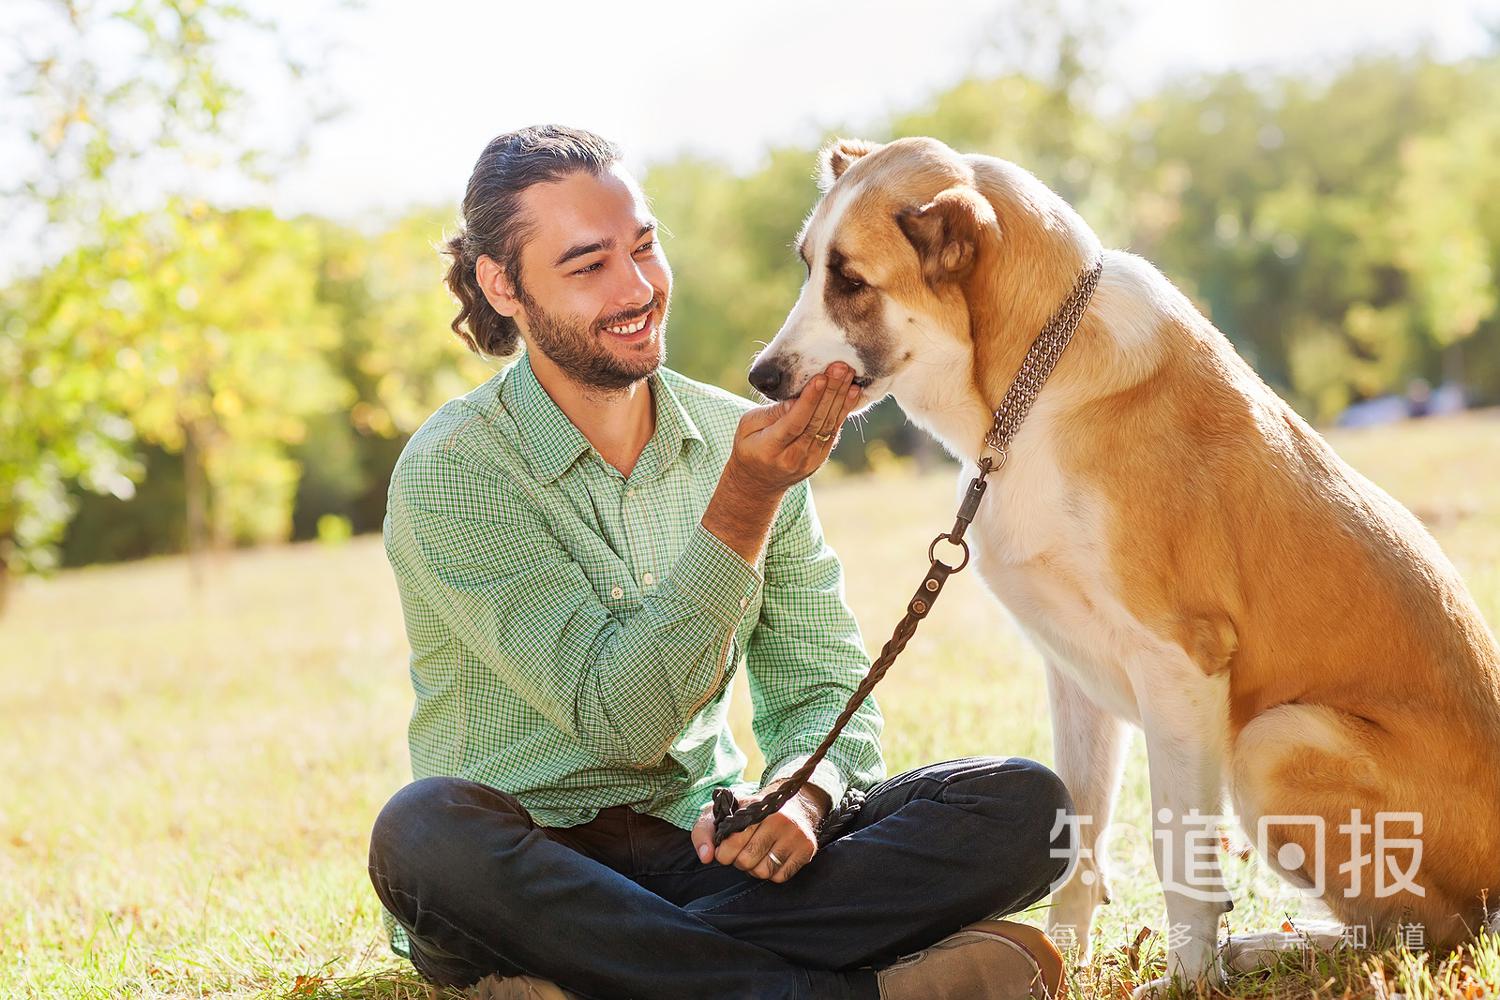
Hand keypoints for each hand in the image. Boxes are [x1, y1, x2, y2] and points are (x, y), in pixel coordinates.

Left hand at [690, 780, 830, 883]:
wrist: (792, 804)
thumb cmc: (750, 813)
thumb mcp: (722, 814)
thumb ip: (703, 832)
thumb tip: (706, 857)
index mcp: (755, 808)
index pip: (733, 842)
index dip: (724, 853)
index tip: (725, 851)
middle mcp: (779, 819)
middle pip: (747, 860)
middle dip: (739, 862)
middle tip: (742, 853)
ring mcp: (795, 834)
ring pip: (764, 871)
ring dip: (755, 870)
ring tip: (756, 856)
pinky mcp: (807, 848)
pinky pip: (781, 877)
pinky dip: (772, 873)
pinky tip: (772, 859)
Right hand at [728, 362, 860, 495]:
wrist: (758, 482)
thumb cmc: (749, 446)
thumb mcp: (748, 426)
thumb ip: (771, 413)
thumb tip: (795, 399)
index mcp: (770, 449)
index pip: (794, 423)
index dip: (809, 400)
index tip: (820, 378)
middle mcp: (793, 457)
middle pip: (816, 422)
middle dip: (831, 392)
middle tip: (841, 368)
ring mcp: (810, 461)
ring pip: (829, 426)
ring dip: (842, 399)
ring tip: (850, 375)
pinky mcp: (820, 458)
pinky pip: (834, 431)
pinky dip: (844, 411)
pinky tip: (853, 392)